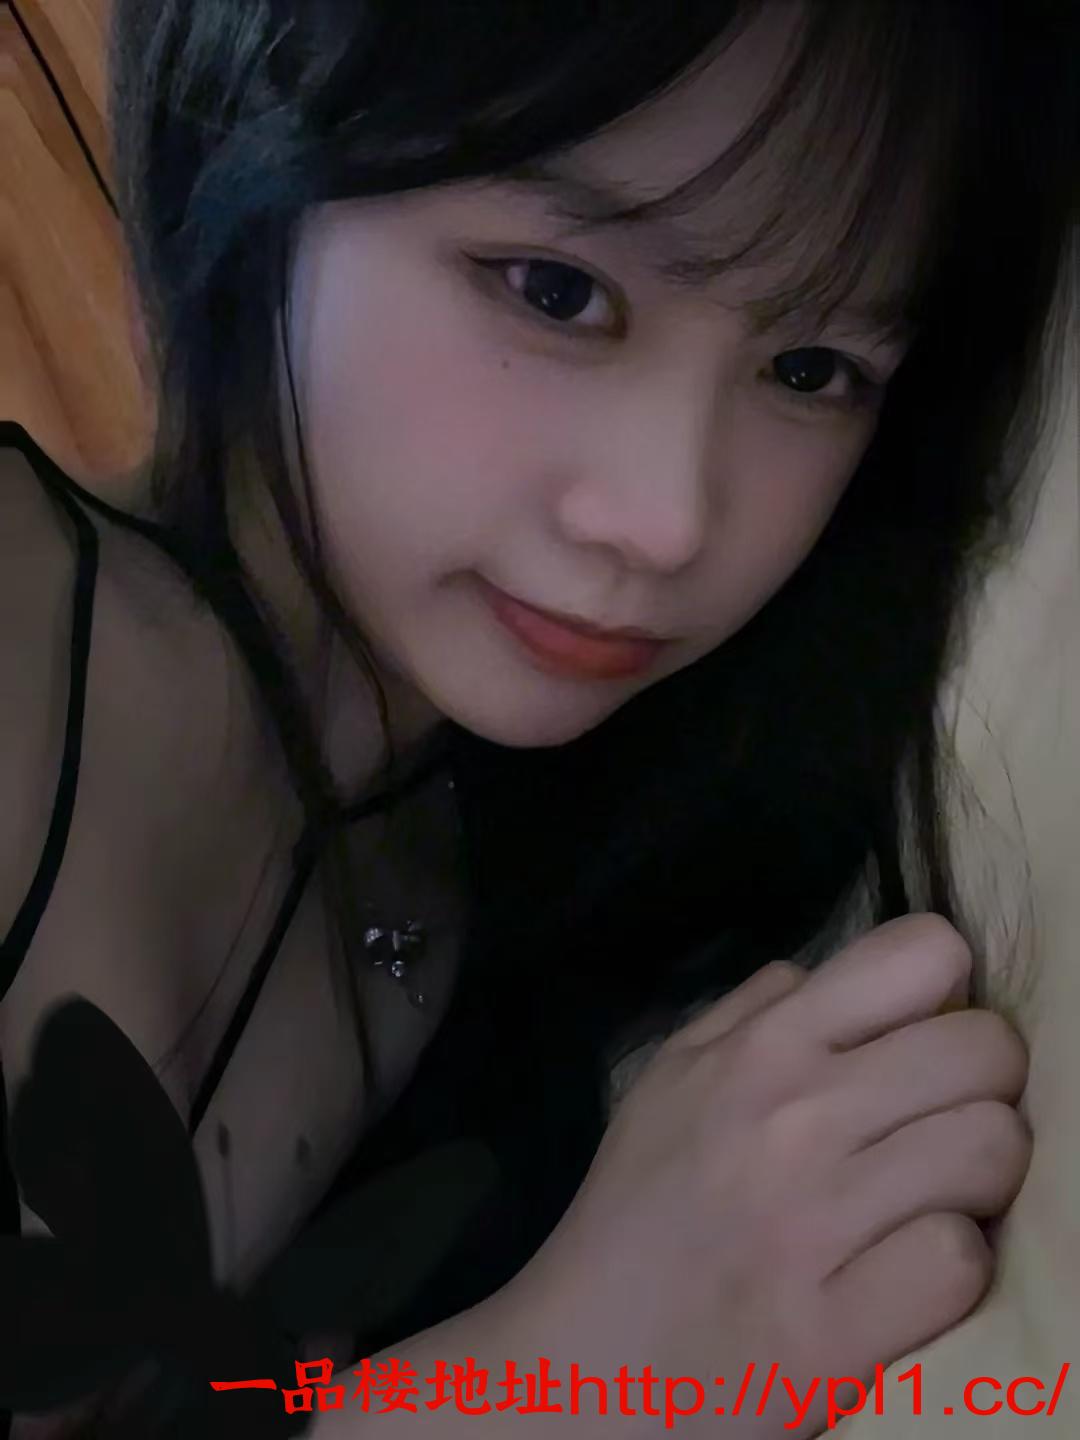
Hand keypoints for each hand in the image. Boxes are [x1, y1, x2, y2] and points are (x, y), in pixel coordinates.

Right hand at [493, 914, 1029, 1438]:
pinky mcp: (838, 1326)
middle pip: (985, 1051)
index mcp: (762, 1045)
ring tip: (933, 1198)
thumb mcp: (668, 1077)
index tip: (922, 1039)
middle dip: (982, 1086)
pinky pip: (960, 1262)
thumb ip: (747, 1011)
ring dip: (976, 1180)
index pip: (922, 953)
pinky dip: (948, 1269)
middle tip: (939, 1127)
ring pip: (992, 1150)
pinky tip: (906, 1270)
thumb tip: (821, 976)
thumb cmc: (637, 1207)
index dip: (945, 993)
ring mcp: (818, 1220)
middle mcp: (797, 1113)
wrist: (586, 1354)